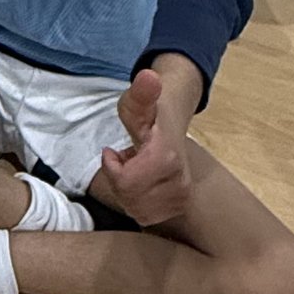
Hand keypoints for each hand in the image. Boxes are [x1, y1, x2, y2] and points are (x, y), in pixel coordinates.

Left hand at [97, 66, 191, 228]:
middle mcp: (179, 182)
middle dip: (119, 180)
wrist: (173, 120)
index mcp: (166, 159)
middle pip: (129, 199)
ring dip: (127, 191)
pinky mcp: (180, 205)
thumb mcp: (136, 102)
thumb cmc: (149, 114)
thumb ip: (141, 94)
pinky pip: (145, 216)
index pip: (124, 183)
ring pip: (137, 210)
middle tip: (125, 160)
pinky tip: (141, 182)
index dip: (112, 167)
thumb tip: (149, 77)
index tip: (114, 151)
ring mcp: (182, 196)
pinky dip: (137, 201)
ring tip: (134, 168)